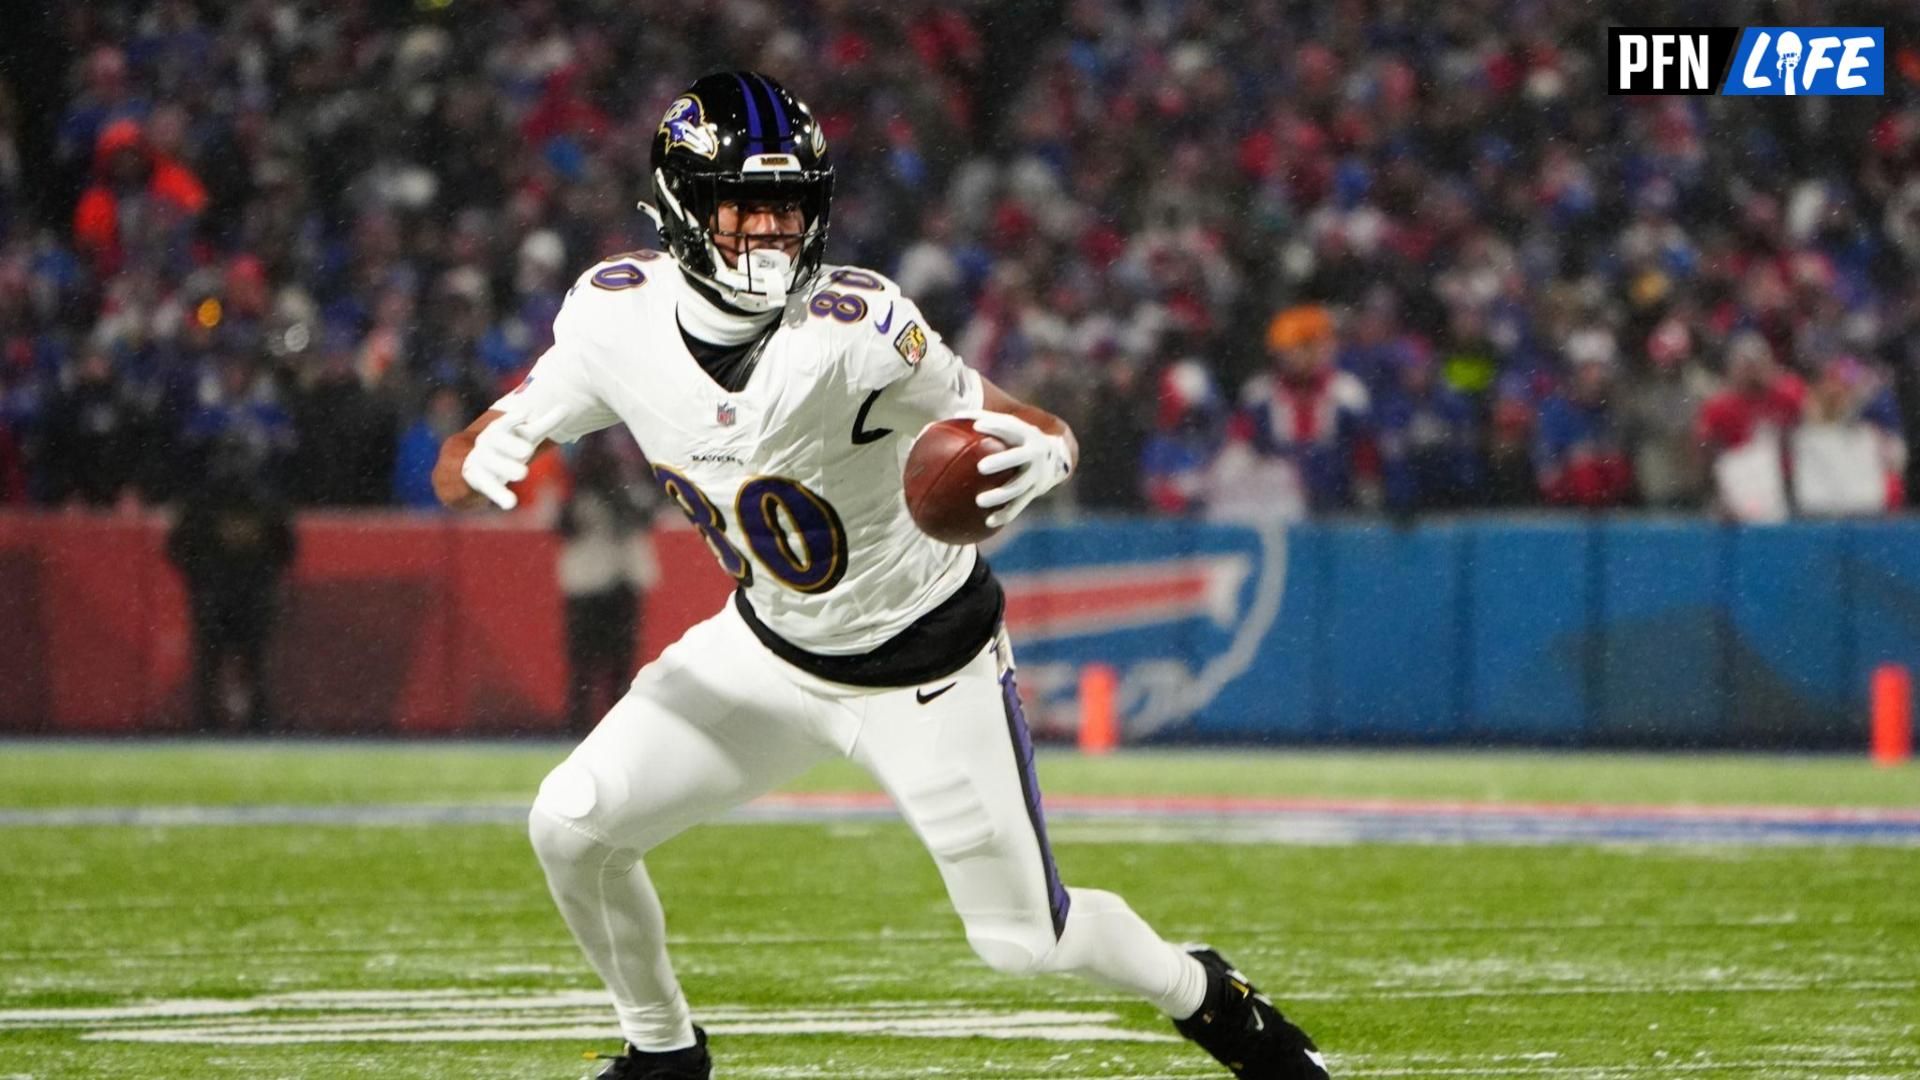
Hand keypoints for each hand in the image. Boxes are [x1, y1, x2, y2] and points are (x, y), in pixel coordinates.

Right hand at [462, 406, 565, 509]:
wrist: (477, 462)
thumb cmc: (509, 444)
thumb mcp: (527, 434)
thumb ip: (546, 423)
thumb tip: (567, 407)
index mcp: (499, 429)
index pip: (505, 422)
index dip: (513, 418)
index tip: (524, 413)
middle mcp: (487, 443)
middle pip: (497, 442)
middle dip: (510, 445)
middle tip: (527, 451)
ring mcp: (481, 460)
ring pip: (491, 464)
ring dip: (505, 468)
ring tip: (523, 474)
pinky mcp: (478, 479)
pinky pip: (488, 487)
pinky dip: (499, 495)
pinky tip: (510, 504)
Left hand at [959, 409, 1072, 527]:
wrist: (1056, 457)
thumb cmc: (1018, 439)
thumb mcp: (1010, 427)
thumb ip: (984, 421)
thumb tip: (947, 418)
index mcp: (1026, 433)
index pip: (1011, 427)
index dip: (995, 424)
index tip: (977, 426)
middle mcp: (1034, 454)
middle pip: (1019, 458)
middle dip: (1002, 462)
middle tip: (981, 467)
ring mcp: (1036, 475)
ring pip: (1018, 487)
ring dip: (1000, 495)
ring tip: (979, 501)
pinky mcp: (1034, 492)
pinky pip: (1018, 506)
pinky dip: (1004, 514)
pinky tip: (987, 522)